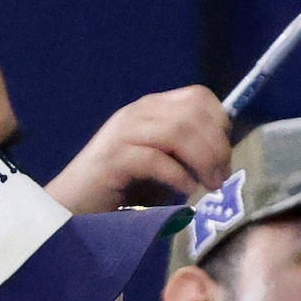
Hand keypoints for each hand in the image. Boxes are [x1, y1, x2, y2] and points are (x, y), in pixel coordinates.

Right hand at [46, 85, 231, 211]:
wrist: (75, 205)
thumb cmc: (125, 188)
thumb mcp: (164, 163)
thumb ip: (189, 151)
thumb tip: (226, 157)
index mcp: (152, 109)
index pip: (199, 96)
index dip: (220, 123)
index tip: (225, 155)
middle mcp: (138, 113)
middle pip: (193, 113)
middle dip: (217, 146)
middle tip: (221, 178)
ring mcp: (123, 133)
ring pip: (177, 131)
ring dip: (202, 161)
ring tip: (208, 185)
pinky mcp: (112, 159)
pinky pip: (155, 159)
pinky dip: (177, 176)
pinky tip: (184, 191)